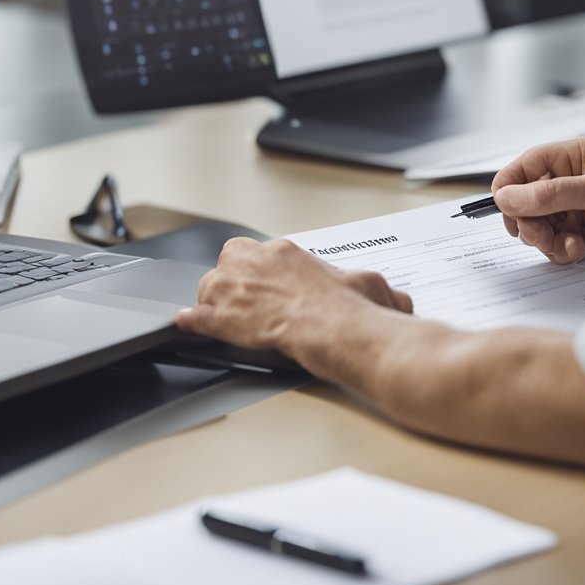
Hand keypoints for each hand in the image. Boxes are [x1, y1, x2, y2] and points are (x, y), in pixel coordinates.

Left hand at [175, 237, 411, 357]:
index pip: (259, 255)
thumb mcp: (370, 284)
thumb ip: (373, 286)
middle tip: (248, 305)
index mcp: (286, 252)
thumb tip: (397, 299)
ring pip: (210, 290)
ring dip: (216, 305)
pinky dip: (192, 323)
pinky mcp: (225, 319)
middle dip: (233, 283)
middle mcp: (257, 262)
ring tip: (230, 322)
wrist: (342, 332)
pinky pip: (196, 316)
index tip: (266, 289)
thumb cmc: (355, 310)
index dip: (259, 275)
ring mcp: (237, 289)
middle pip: (228, 265)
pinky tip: (188, 326)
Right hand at [491, 138, 584, 263]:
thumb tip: (506, 196)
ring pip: (540, 229)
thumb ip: (551, 194)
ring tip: (579, 246)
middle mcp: (569, 182)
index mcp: (571, 158)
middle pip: (525, 205)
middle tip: (547, 238)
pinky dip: (571, 251)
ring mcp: (576, 208)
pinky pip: (559, 245)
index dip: (510, 191)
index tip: (510, 214)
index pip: (522, 170)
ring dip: (554, 242)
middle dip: (533, 225)